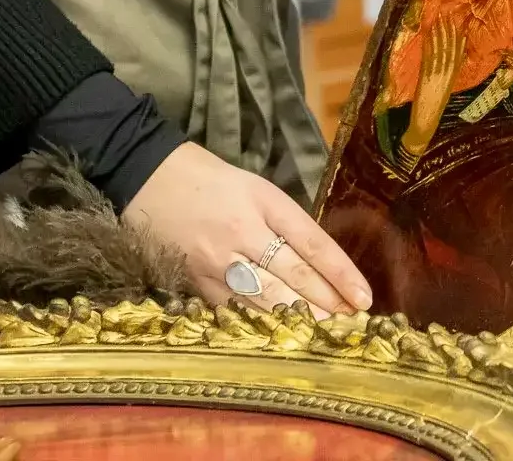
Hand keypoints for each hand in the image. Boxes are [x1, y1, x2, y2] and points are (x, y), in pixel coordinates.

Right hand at [121, 141, 371, 315]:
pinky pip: (233, 308)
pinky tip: (278, 338)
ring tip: (325, 335)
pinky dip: (258, 324)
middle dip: (327, 303)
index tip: (364, 296)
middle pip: (293, 275)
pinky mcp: (194, 279)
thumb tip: (314, 258)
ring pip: (265, 297)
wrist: (147, 174)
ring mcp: (217, 259)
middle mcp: (243, 231)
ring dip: (298, 320)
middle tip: (353, 324)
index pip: (313, 243)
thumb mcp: (255, 187)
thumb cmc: (209, 177)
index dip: (341, 273)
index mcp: (265, 201)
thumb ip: (283, 220)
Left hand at [402, 18, 464, 161]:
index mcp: (452, 78)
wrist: (425, 122)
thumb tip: (451, 60)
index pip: (458, 55)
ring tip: (439, 21)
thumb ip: (448, 75)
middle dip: (449, 32)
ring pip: (440, 51)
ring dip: (440, 35)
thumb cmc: (433, 107)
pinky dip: (430, 45)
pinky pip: (429, 58)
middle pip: (450, 50)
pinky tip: (429, 35)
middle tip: (449, 16)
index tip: (459, 26)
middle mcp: (447, 76)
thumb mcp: (445, 90)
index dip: (459, 40)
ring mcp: (437, 77)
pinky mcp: (426, 78)